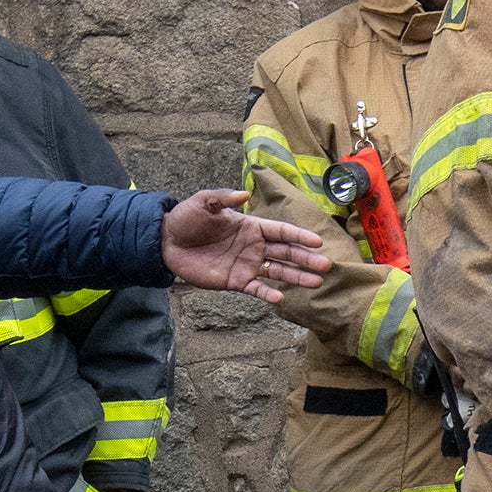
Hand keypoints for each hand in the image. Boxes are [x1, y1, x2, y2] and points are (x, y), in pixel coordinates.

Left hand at [164, 189, 324, 299]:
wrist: (166, 242)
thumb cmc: (186, 219)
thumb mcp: (203, 202)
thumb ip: (224, 197)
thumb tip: (245, 194)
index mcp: (251, 226)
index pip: (282, 231)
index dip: (300, 236)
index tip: (318, 242)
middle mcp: (254, 246)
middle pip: (286, 252)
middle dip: (306, 259)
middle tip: (325, 266)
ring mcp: (246, 265)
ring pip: (278, 272)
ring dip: (297, 277)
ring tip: (316, 283)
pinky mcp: (235, 282)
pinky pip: (256, 289)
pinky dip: (268, 293)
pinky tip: (281, 297)